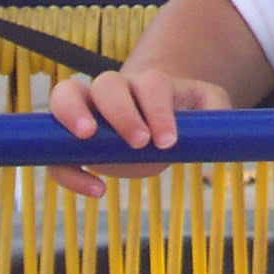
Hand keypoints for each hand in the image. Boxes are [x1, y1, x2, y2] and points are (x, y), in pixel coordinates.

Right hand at [46, 66, 232, 197]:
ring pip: (65, 95)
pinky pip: (55, 150)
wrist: (153, 122)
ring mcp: (87, 110)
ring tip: (87, 139)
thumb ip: (216, 111)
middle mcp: (114, 89)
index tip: (168, 141)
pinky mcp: (70, 141)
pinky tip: (97, 190)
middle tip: (138, 142)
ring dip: (72, 113)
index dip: (157, 110)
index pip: (150, 86)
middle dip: (121, 111)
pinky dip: (68, 169)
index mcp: (149, 83)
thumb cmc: (181, 114)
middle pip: (106, 83)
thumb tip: (217, 139)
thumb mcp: (208, 107)